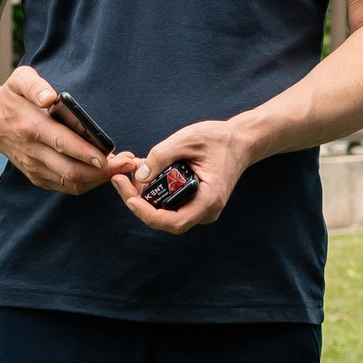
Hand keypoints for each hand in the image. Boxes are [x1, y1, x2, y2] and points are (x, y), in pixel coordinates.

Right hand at [0, 65, 131, 197]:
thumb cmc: (10, 98)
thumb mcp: (19, 79)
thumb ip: (34, 85)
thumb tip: (50, 97)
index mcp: (31, 127)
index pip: (63, 144)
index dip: (87, 153)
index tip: (110, 156)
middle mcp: (32, 152)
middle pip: (71, 171)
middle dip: (103, 172)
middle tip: (128, 164)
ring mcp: (34, 168)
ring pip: (72, 182)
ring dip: (99, 179)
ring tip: (122, 168)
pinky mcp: (37, 177)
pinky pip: (67, 186)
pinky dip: (88, 183)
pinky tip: (104, 173)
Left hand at [117, 118, 248, 230]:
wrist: (240, 142)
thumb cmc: (218, 139)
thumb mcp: (188, 139)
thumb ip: (161, 156)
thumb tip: (139, 176)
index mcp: (209, 199)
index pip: (173, 222)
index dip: (147, 214)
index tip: (129, 197)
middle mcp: (205, 211)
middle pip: (164, 220)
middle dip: (139, 201)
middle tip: (122, 177)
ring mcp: (200, 209)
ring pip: (164, 214)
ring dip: (144, 196)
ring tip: (131, 172)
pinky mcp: (194, 203)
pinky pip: (169, 205)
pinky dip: (154, 192)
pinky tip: (144, 174)